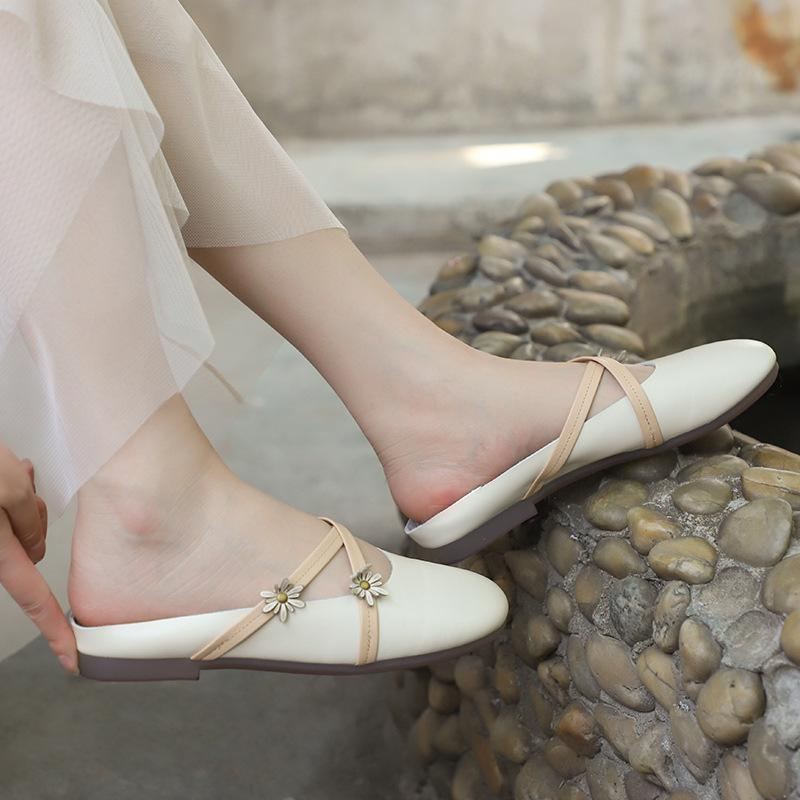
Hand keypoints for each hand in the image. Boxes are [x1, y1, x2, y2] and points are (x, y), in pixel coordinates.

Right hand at [0, 447, 76, 673]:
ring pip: (19, 520)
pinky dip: (9, 486)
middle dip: (33, 515)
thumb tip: (34, 546)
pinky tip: (1, 467)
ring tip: (3, 468)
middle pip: (29, 544)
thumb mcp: (7, 482)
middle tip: (20, 480)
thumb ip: (29, 517)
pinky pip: (7, 504)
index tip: (71, 658)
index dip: (54, 631)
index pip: (34, 598)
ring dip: (19, 495)